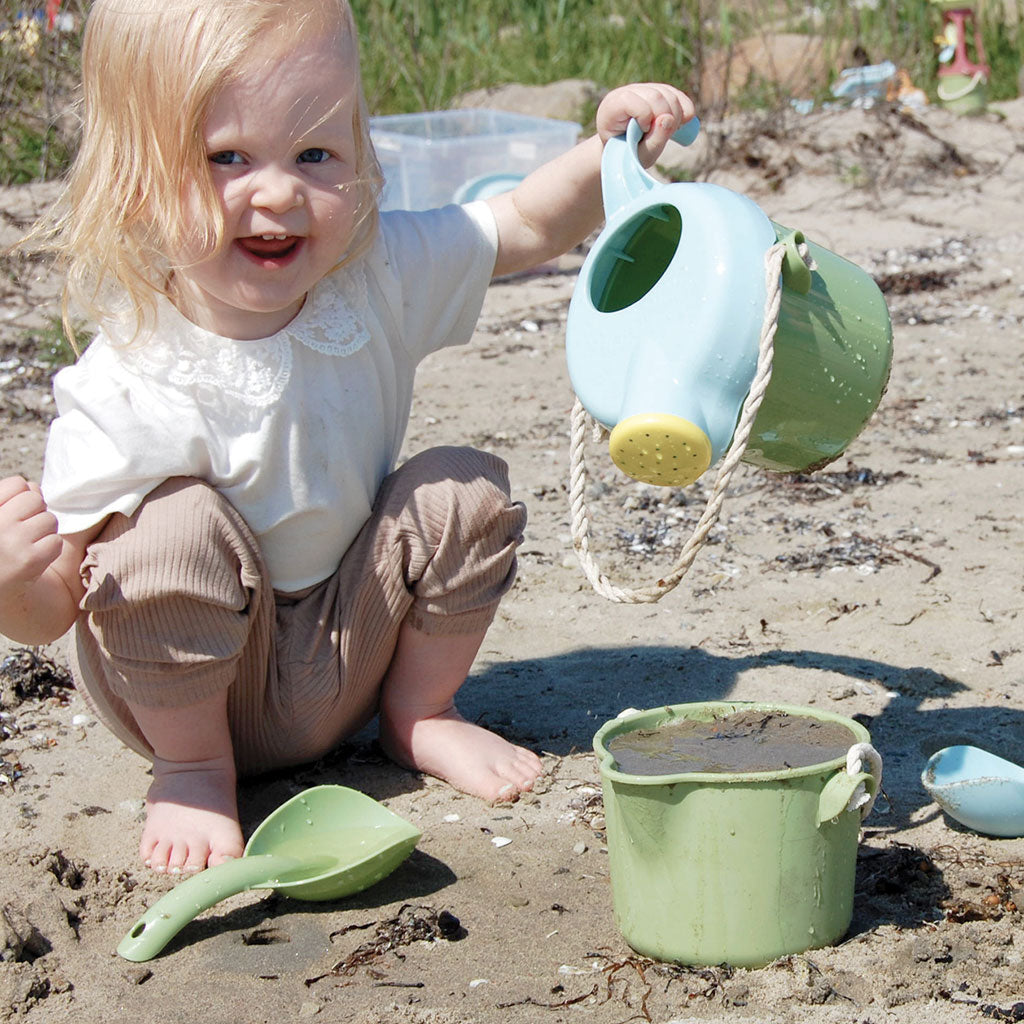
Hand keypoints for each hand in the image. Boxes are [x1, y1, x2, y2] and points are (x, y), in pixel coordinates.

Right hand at [0, 476, 62, 597]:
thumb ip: (12, 499)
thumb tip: (34, 487)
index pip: (17, 484)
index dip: (20, 497)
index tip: (11, 514)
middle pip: (36, 500)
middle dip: (34, 513)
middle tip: (21, 532)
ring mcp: (12, 541)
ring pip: (49, 520)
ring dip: (43, 532)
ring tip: (25, 545)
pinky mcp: (30, 560)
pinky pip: (56, 541)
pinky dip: (49, 549)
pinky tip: (33, 557)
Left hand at [595, 83, 695, 167]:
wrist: (624, 152)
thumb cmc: (628, 156)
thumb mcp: (638, 156)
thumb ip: (653, 141)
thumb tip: (669, 119)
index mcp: (612, 106)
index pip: (633, 101)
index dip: (644, 118)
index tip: (642, 134)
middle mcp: (627, 92)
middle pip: (656, 96)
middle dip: (666, 118)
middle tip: (661, 137)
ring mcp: (643, 89)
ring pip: (670, 94)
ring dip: (676, 117)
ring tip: (667, 133)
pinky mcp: (658, 91)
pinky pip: (678, 95)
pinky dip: (685, 111)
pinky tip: (679, 125)